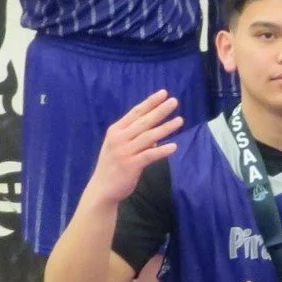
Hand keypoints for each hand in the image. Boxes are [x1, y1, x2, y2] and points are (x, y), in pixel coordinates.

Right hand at [87, 90, 181, 204]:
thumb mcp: (120, 147)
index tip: (163, 93)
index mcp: (116, 130)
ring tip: (180, 120)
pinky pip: (149, 155)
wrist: (102, 188)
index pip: (135, 112)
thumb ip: (135, 139)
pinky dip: (162, 151)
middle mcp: (119, 138)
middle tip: (175, 101)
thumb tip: (155, 139)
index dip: (150, 102)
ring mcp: (124, 151)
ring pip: (149, 136)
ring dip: (165, 128)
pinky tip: (174, 146)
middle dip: (160, 110)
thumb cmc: (113, 165)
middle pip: (143, 121)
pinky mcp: (131, 165)